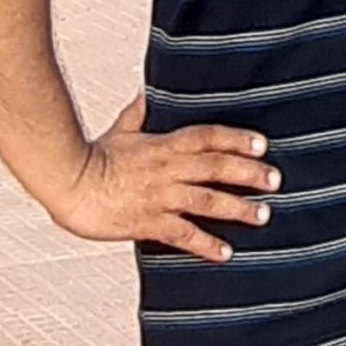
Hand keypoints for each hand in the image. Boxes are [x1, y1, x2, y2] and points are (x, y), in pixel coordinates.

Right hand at [46, 96, 277, 260]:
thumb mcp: (121, 129)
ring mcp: (160, 196)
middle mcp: (168, 169)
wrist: (69, 183)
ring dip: (237, 208)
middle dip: (248, 173)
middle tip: (275, 180)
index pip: (208, 136)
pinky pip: (182, 234)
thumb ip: (139, 114)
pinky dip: (205, 244)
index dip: (236, 138)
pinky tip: (224, 253)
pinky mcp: (148, 222)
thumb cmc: (92, 156)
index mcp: (163, 144)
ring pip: (207, 200)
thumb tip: (147, 93)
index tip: (262, 144)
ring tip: (262, 215)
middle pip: (216, 167)